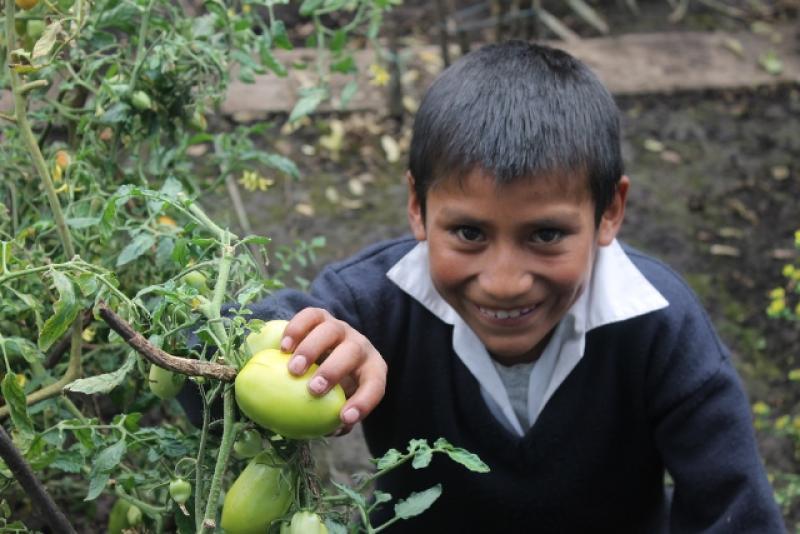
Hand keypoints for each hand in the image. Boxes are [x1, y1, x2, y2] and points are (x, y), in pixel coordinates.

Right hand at [280, 307, 386, 434]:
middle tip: (313, 389)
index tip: (343, 418)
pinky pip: (311, 316)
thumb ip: (335, 417)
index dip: (364, 402)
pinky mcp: (321, 316)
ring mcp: (341, 328)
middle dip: (334, 370)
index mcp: (371, 370)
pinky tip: (283, 348)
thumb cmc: (333, 387)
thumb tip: (330, 430)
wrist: (323, 351)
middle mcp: (359, 346)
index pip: (375, 385)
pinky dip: (297, 329)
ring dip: (312, 349)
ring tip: (292, 369)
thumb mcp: (339, 401)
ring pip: (331, 330)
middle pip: (353, 352)